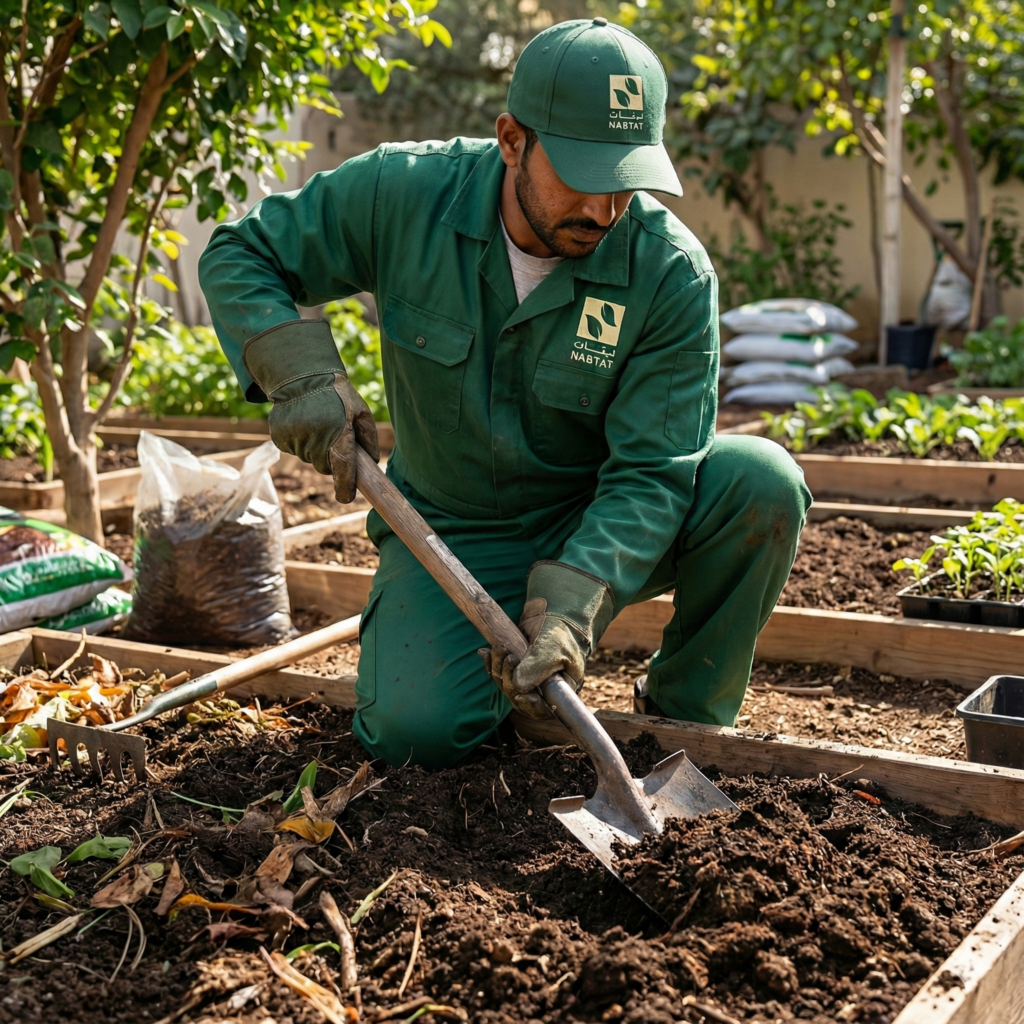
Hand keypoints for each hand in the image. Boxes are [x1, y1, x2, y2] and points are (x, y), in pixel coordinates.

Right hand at [243, 319, 379, 502]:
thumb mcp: (360, 411)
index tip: (345, 498)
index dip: (344, 485)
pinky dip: (299, 442)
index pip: (342, 467)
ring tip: (317, 424)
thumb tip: (372, 463)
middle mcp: (315, 436)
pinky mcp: (279, 437)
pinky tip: (303, 424)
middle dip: (330, 459)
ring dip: (314, 449)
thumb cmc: (337, 396)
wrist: (301, 376)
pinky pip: (293, 450)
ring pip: (308, 459)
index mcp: (338, 431)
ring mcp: (295, 437)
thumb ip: (368, 438)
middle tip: (332, 438)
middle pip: (324, 467)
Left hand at [479, 561, 614, 719]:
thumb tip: (517, 687)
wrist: (552, 614)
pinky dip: (491, 663)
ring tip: (499, 648)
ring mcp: (527, 679)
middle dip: (509, 680)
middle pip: (519, 698)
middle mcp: (542, 688)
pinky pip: (498, 673)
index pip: (543, 710)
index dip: (530, 706)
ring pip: (506, 685)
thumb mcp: (553, 648)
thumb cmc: (560, 632)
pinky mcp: (515, 668)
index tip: (520, 695)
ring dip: (498, 668)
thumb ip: (537, 668)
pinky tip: (485, 652)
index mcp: (559, 689)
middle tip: (509, 657)